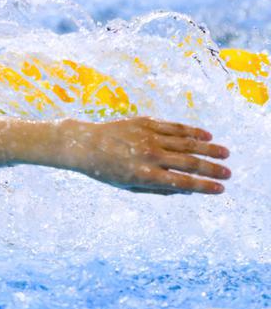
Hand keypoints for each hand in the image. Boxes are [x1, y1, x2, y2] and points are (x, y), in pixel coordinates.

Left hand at [62, 116, 230, 194]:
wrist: (83, 144)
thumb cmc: (106, 170)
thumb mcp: (129, 186)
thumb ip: (159, 188)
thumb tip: (187, 189)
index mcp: (144, 175)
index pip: (182, 182)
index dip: (204, 186)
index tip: (220, 189)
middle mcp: (148, 155)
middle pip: (188, 162)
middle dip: (211, 168)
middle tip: (229, 172)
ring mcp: (147, 137)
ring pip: (185, 142)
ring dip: (208, 148)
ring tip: (224, 153)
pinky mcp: (144, 122)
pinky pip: (172, 127)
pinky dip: (191, 131)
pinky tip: (205, 135)